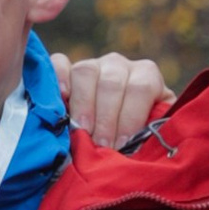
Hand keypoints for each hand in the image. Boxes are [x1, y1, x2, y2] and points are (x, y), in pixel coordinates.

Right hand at [52, 52, 174, 149]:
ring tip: (81, 132)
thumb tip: (144, 145)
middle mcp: (119, 65)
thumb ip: (150, 134)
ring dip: (83, 105)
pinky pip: (59, 64)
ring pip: (85, 71)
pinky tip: (61, 97)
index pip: (140, 88)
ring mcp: (92, 65)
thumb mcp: (150, 134)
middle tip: (101, 145)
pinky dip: (58, 78)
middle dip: (106, 119)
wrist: (117, 133)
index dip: (130, 118)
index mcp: (146, 75)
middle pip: (112, 83)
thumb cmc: (136, 137)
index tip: (121, 145)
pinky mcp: (67, 70)